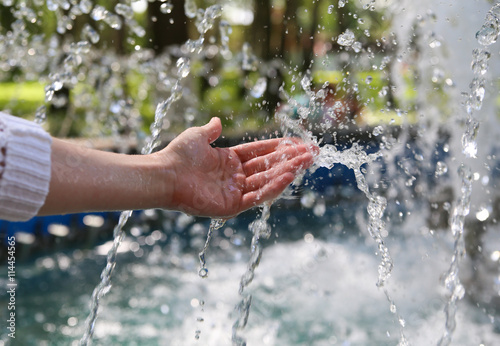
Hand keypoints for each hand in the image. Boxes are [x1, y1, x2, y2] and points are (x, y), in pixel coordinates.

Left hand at [157, 117, 314, 217]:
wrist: (165, 174)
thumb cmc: (178, 155)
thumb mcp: (197, 137)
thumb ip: (211, 131)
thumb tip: (217, 120)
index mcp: (229, 161)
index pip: (260, 153)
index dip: (279, 148)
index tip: (298, 142)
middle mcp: (235, 177)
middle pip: (268, 167)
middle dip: (291, 159)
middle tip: (312, 152)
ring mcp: (235, 192)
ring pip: (267, 181)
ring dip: (287, 171)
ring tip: (306, 162)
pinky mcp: (231, 206)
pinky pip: (256, 197)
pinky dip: (273, 187)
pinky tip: (288, 176)